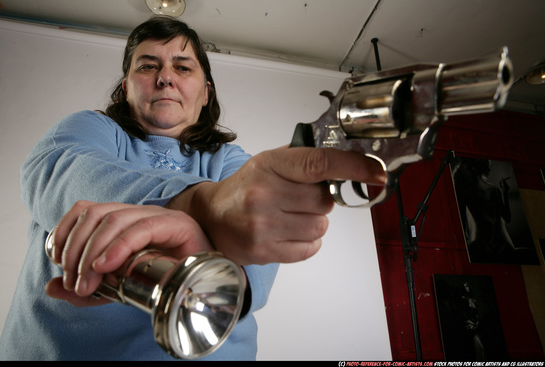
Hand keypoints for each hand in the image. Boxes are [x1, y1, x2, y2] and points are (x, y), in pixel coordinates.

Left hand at [46, 201, 212, 305]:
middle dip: (75, 249)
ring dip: (92, 251)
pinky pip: (141, 227)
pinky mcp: (176, 224)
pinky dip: (118, 246)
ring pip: (113, 218)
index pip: (85, 209)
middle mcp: (139, 212)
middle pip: (94, 213)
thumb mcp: (118, 289)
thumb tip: (51, 287)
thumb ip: (88, 289)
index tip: (59, 263)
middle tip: (76, 283)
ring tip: (89, 281)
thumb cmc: (165, 281)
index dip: (65, 232)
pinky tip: (106, 266)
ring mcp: (158, 215)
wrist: (206, 285)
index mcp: (124, 220)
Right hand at [167, 146, 384, 264]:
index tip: (377, 173)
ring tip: (290, 217)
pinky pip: (311, 248)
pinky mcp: (264, 251)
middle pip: (325, 200)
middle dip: (320, 201)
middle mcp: (264, 193)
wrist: (211, 217)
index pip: (319, 164)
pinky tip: (288, 232)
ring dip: (314, 222)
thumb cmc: (245, 188)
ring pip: (321, 226)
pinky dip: (307, 241)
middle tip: (298, 200)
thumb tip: (350, 165)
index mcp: (269, 165)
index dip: (353, 167)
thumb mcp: (269, 163)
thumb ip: (304, 162)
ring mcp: (263, 225)